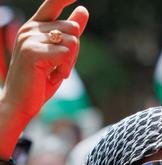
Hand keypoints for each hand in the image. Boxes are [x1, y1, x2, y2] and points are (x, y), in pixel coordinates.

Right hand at [0, 0, 88, 157]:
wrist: (21, 102)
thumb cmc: (40, 80)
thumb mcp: (59, 54)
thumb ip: (70, 33)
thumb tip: (83, 9)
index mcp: (35, 27)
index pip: (53, 2)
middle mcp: (30, 28)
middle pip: (73, 29)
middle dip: (74, 51)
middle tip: (59, 67)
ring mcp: (29, 39)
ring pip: (72, 41)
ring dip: (70, 62)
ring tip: (54, 72)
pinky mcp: (32, 51)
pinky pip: (66, 54)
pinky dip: (65, 68)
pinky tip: (53, 76)